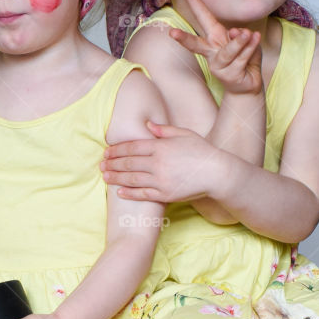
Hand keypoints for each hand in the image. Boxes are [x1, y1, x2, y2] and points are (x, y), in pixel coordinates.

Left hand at [101, 120, 223, 202]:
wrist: (217, 173)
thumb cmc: (202, 151)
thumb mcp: (184, 134)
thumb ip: (164, 130)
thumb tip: (147, 124)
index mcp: (160, 146)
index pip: (132, 147)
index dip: (117, 150)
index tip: (106, 151)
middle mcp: (158, 163)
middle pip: (129, 163)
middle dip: (112, 163)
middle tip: (100, 164)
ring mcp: (161, 180)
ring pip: (132, 179)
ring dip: (116, 177)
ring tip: (105, 176)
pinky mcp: (165, 194)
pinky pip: (143, 194)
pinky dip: (130, 193)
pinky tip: (119, 192)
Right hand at [172, 0, 263, 96]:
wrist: (248, 85)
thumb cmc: (245, 58)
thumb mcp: (245, 40)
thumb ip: (239, 35)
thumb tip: (234, 32)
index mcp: (214, 38)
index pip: (202, 18)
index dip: (194, 2)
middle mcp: (212, 52)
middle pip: (195, 44)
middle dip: (184, 38)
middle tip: (172, 33)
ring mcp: (218, 66)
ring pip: (228, 51)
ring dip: (239, 42)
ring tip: (249, 34)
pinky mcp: (229, 75)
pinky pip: (242, 58)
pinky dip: (250, 48)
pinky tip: (255, 39)